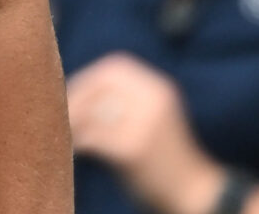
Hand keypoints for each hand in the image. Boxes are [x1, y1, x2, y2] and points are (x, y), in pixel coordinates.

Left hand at [68, 53, 227, 213]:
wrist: (194, 191)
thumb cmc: (165, 154)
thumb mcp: (152, 115)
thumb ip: (124, 99)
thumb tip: (74, 90)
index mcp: (160, 89)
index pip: (114, 67)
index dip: (88, 78)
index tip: (72, 93)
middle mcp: (155, 101)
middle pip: (100, 86)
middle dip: (77, 99)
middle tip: (64, 116)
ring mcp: (145, 125)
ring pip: (93, 112)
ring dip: (75, 122)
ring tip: (69, 134)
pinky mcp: (133, 150)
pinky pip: (93, 138)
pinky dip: (80, 143)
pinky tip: (79, 152)